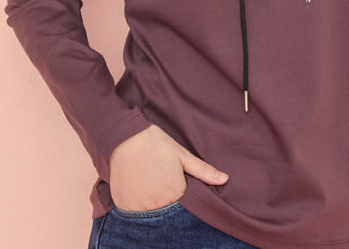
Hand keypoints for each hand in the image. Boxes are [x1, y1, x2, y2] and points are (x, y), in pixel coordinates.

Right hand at [107, 124, 228, 211]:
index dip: (177, 193)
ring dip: (149, 202)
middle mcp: (157, 205)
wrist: (124, 136)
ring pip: (149, 211)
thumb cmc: (154, 143)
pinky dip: (134, 202)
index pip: (181, 204)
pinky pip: (131, 211)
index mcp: (175, 193)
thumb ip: (203, 170)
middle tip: (156, 179)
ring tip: (146, 180)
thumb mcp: (181, 154)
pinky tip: (135, 185)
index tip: (170, 180)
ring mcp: (138, 207)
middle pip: (164, 209)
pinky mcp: (123, 204)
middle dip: (163, 198)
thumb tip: (224, 179)